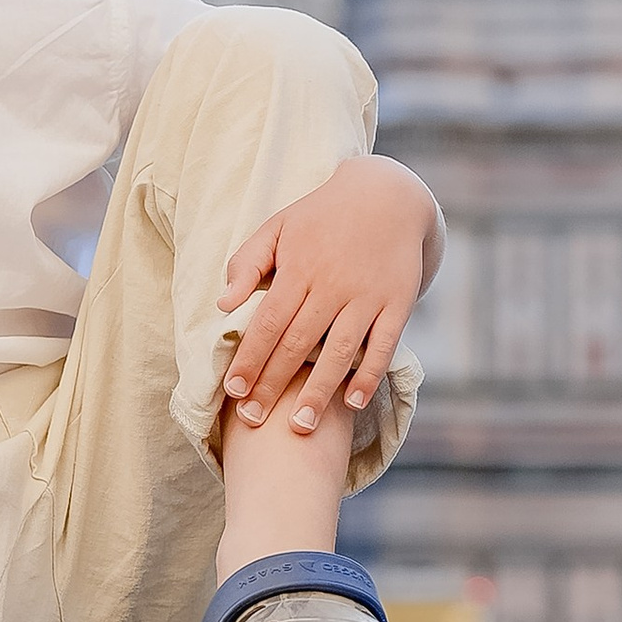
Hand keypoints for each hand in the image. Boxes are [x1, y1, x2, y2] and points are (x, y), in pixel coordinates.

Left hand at [217, 154, 439, 433]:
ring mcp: (368, 295)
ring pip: (339, 351)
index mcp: (300, 267)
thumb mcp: (279, 226)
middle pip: (298, 343)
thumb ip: (248, 262)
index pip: (268, 322)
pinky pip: (383, 345)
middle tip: (255, 420)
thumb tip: (223, 303)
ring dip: (319, 391)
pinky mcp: (398, 302)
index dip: (250, 358)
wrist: (387, 194)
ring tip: (300, 427)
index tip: (234, 391)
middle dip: (274, 384)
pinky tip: (353, 403)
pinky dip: (369, 375)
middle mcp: (333, 284)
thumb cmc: (322, 215)